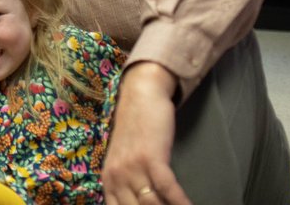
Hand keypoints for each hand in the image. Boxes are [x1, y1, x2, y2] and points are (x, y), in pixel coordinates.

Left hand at [103, 62, 191, 204]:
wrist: (140, 96)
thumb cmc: (136, 132)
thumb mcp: (124, 163)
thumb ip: (128, 188)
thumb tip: (140, 203)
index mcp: (107, 182)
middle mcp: (116, 178)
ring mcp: (131, 168)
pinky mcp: (150, 157)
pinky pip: (168, 189)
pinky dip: (182, 203)